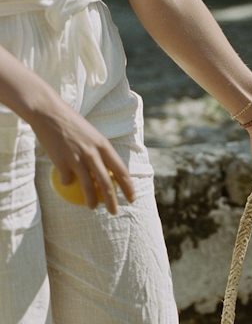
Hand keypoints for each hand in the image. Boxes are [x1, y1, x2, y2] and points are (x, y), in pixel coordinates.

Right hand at [28, 99, 134, 214]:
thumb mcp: (92, 134)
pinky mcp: (61, 161)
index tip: (131, 199)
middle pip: (106, 184)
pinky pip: (67, 179)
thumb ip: (99, 151)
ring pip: (88, 186)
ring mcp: (76, 158)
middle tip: (114, 211)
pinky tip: (67, 184)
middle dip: (112, 201)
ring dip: (91, 200)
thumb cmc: (71, 123)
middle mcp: (92, 153)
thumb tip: (108, 169)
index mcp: (103, 145)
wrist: (47, 111)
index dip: (128, 187)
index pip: (121, 171)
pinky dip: (67, 183)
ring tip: (92, 207)